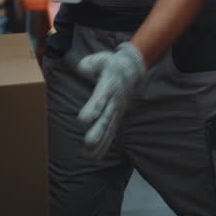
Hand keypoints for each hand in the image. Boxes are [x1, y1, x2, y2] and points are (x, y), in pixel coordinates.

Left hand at [75, 42, 146, 159]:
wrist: (132, 70)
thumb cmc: (112, 65)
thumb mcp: (102, 59)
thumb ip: (90, 64)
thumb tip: (83, 68)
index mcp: (109, 86)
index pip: (101, 98)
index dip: (94, 108)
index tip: (84, 119)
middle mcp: (114, 101)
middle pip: (106, 118)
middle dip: (98, 131)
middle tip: (88, 142)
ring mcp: (116, 111)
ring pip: (109, 129)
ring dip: (100, 143)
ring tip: (88, 155)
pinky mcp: (116, 117)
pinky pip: (111, 133)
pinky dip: (104, 145)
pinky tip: (95, 156)